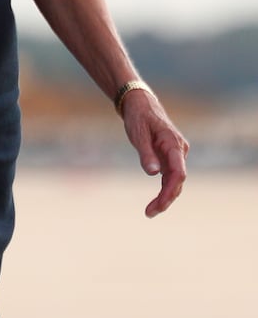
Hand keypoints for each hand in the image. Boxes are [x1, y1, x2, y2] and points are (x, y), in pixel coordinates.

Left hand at [120, 89, 189, 216]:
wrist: (140, 104)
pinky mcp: (170, 157)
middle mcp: (179, 152)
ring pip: (175, 181)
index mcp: (174, 145)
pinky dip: (164, 189)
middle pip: (177, 181)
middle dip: (166, 199)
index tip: (159, 204)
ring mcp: (176, 155)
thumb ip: (146, 153)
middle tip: (149, 213)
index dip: (170, 191)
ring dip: (165, 197)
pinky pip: (170, 177)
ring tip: (150, 212)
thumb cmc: (139, 117)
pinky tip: (156, 201)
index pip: (178, 173)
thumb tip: (153, 173)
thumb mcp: (138, 134)